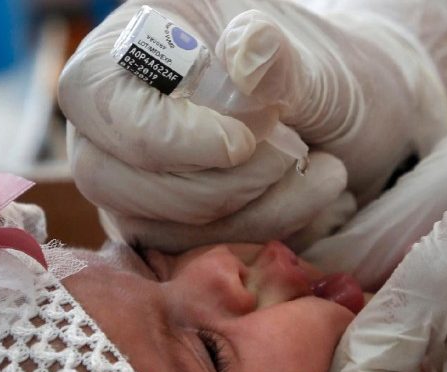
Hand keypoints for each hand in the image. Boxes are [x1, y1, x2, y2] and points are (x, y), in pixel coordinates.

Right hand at [58, 0, 446, 251]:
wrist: (353, 125)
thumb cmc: (329, 78)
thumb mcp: (318, 62)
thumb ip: (282, 62)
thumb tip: (247, 51)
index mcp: (140, 43)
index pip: (94, 96)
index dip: (163, 135)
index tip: (242, 144)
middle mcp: (118, 113)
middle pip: (106, 174)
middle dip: (215, 185)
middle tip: (294, 153)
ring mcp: (133, 173)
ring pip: (149, 223)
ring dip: (251, 211)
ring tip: (318, 168)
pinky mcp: (162, 222)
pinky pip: (186, 252)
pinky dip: (258, 234)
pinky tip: (307, 194)